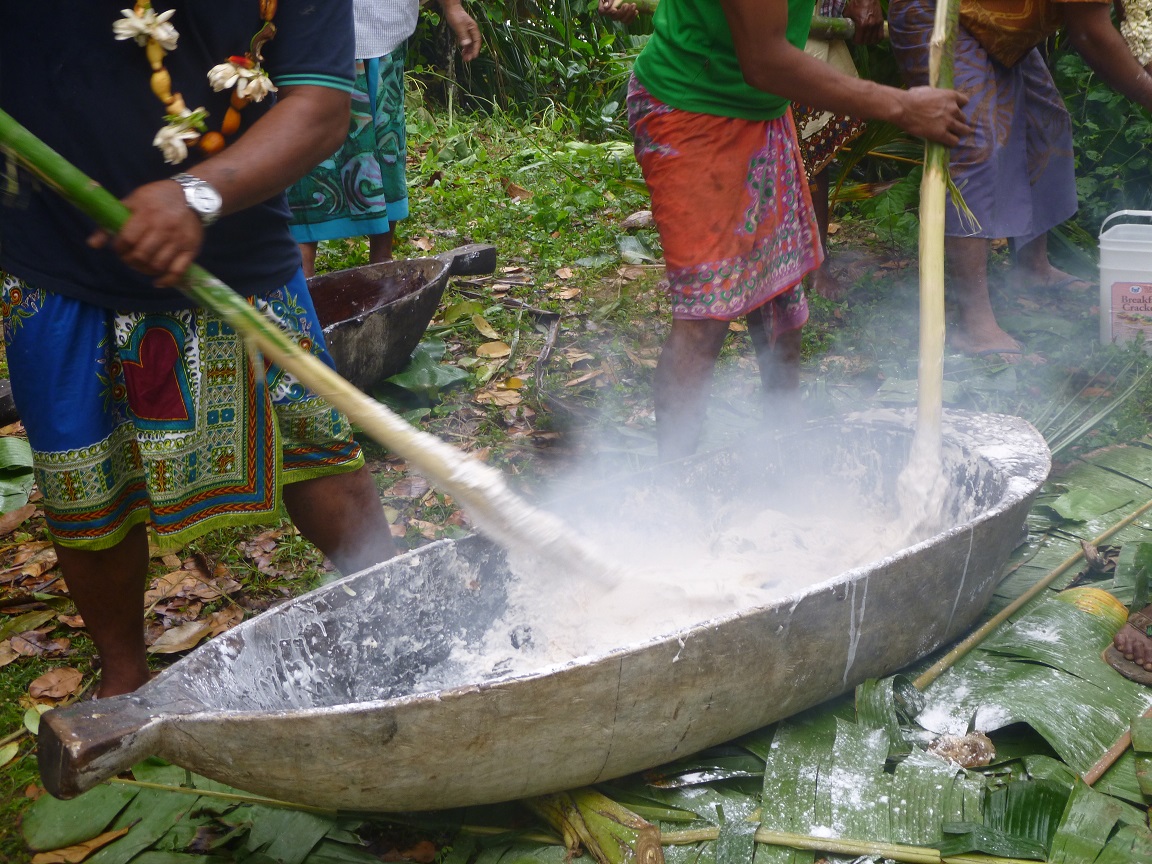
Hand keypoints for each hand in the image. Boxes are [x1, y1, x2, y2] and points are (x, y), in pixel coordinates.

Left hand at [88, 179, 203, 288]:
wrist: (192, 195)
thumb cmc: (156, 198)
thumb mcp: (132, 202)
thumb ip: (111, 222)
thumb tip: (92, 245)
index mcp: (146, 214)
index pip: (127, 240)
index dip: (119, 248)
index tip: (119, 248)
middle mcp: (164, 228)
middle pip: (142, 256)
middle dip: (131, 261)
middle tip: (130, 258)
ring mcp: (179, 240)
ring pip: (158, 265)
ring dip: (146, 270)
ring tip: (143, 265)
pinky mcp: (191, 249)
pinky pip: (178, 271)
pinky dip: (167, 280)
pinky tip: (158, 281)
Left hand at [443, 4, 480, 61]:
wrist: (451, 8)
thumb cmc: (455, 15)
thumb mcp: (459, 26)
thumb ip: (463, 35)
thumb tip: (466, 44)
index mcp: (474, 29)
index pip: (477, 42)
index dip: (475, 50)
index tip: (472, 57)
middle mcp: (472, 31)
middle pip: (474, 44)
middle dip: (471, 53)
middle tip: (466, 60)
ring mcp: (468, 32)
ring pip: (470, 44)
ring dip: (468, 51)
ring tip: (464, 58)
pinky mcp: (464, 32)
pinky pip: (466, 42)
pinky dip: (465, 48)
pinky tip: (462, 52)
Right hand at [599, 0, 639, 24]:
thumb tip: (606, 7)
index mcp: (605, 6)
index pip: (602, 12)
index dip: (608, 12)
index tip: (615, 9)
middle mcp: (610, 13)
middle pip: (614, 17)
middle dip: (622, 11)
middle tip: (626, 4)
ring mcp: (618, 17)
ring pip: (622, 20)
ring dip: (629, 13)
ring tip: (634, 5)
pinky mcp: (624, 18)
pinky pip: (628, 22)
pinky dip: (633, 17)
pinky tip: (636, 11)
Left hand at [843, 0, 883, 44]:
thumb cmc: (857, 4)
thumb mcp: (848, 14)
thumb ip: (847, 23)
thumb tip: (844, 29)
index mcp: (862, 25)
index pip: (859, 41)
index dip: (855, 41)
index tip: (854, 40)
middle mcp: (870, 26)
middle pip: (866, 41)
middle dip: (862, 42)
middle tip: (859, 39)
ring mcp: (877, 24)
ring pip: (874, 40)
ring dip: (869, 41)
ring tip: (866, 39)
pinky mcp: (881, 22)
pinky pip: (881, 35)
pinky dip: (877, 39)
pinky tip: (873, 38)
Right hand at [895, 87, 970, 145]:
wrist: (904, 108)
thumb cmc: (911, 97)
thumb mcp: (928, 90)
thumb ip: (936, 95)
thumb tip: (933, 96)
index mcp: (950, 96)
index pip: (965, 101)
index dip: (959, 107)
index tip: (954, 111)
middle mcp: (953, 108)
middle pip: (964, 117)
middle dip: (958, 121)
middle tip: (952, 125)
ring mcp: (948, 122)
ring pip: (963, 130)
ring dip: (959, 133)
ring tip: (954, 136)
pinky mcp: (941, 134)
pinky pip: (954, 141)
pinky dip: (952, 142)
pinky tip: (947, 142)